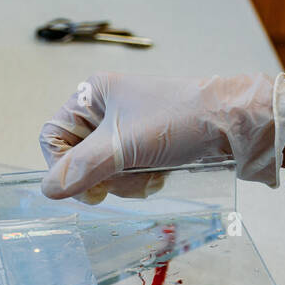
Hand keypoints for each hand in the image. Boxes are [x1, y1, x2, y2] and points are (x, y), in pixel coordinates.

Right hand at [39, 71, 280, 201]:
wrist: (236, 124)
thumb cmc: (182, 121)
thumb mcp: (125, 146)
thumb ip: (83, 169)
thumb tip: (48, 190)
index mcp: (93, 94)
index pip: (53, 137)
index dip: (64, 167)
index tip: (89, 188)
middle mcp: (105, 110)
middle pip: (78, 159)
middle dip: (103, 177)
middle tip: (128, 178)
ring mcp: (126, 130)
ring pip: (103, 172)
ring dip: (125, 183)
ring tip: (152, 174)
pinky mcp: (146, 147)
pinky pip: (126, 175)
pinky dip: (140, 182)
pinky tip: (161, 175)